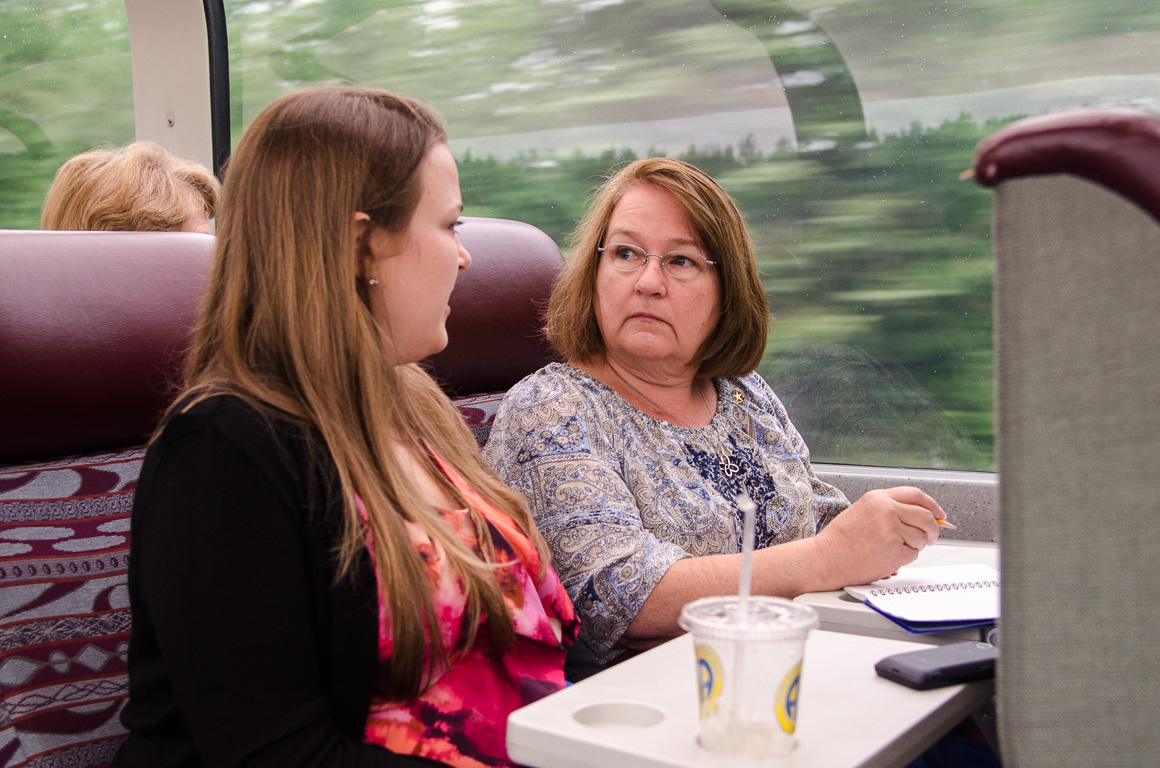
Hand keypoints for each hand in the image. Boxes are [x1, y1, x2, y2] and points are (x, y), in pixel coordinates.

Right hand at [812, 486, 944, 587]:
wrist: (826, 558)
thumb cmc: (842, 539)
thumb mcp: (864, 511)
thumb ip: (891, 508)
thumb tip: (923, 515)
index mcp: (878, 498)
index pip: (916, 495)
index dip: (932, 505)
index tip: (939, 513)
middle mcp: (887, 511)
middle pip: (926, 516)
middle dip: (933, 529)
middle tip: (930, 537)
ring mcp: (892, 531)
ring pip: (922, 537)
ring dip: (915, 545)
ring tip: (894, 548)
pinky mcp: (894, 551)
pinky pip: (914, 554)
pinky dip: (906, 557)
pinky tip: (888, 556)